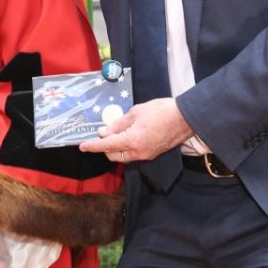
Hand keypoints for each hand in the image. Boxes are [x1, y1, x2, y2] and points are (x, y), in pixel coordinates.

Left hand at [79, 97, 193, 162]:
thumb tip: (104, 132)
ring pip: (123, 156)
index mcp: (132, 141)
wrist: (185, 118)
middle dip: (104, 147)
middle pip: (113, 155)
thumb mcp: (135, 112)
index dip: (92, 146)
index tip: (82, 146)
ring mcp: (146, 155)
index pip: (106, 146)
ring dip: (115, 149)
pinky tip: (127, 137)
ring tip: (114, 134)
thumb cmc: (160, 111)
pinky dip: (126, 148)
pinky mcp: (153, 154)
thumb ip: (118, 124)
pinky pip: (133, 155)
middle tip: (102, 134)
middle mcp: (138, 152)